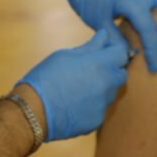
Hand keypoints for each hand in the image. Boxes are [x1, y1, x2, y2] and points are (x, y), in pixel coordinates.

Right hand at [17, 30, 133, 141]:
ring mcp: (103, 105)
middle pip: (121, 74)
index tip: (103, 51)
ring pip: (111, 93)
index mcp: (100, 64)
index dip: (113, 50)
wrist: (34, 111)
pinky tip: (75, 103)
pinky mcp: (97, 121)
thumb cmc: (46, 77)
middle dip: (112, 70)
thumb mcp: (65, 56)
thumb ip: (89, 47)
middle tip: (92, 69)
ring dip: (103, 88)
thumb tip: (104, 36)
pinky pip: (101, 109)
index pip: (122, 53)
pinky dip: (93, 105)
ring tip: (80, 87)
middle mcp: (107, 84)